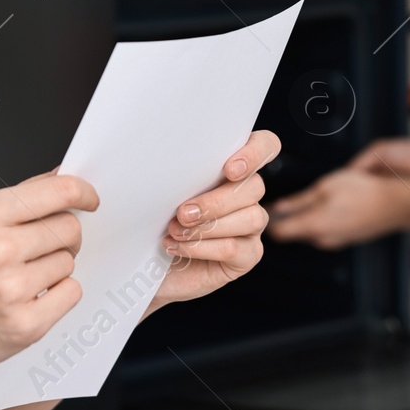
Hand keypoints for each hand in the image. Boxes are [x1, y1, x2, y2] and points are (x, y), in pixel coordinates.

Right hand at [0, 168, 98, 377]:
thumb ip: (18, 198)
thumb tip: (60, 178)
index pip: (58, 191)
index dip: (82, 192)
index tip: (89, 199)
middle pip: (70, 228)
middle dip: (63, 236)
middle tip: (42, 247)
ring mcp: (12, 289)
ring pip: (69, 262)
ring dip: (54, 268)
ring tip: (23, 277)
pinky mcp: (25, 324)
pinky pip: (71, 293)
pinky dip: (57, 294)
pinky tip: (30, 297)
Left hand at [147, 129, 281, 314]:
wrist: (145, 263)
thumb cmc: (155, 216)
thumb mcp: (162, 188)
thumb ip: (177, 172)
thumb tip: (168, 161)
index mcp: (232, 165)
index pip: (265, 145)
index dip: (255, 153)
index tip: (229, 169)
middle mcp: (247, 193)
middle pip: (254, 186)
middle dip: (216, 201)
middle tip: (183, 213)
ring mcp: (251, 225)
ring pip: (251, 218)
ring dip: (209, 226)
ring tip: (175, 231)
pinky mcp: (247, 255)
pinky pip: (236, 248)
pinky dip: (203, 247)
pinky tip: (178, 246)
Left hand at [266, 166, 409, 250]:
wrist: (395, 202)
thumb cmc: (364, 192)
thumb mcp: (324, 188)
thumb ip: (298, 201)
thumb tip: (277, 207)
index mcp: (314, 226)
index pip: (278, 233)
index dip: (267, 219)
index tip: (263, 207)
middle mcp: (322, 239)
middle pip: (291, 232)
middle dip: (284, 217)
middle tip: (282, 198)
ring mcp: (334, 240)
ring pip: (307, 231)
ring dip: (302, 218)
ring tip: (308, 197)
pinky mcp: (344, 237)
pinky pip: (322, 230)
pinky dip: (318, 219)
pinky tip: (326, 204)